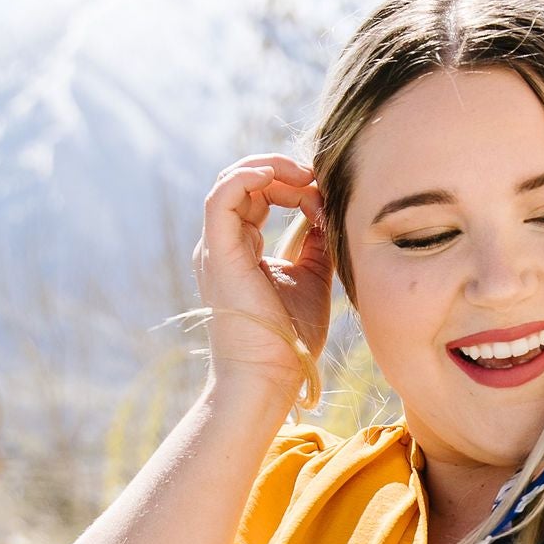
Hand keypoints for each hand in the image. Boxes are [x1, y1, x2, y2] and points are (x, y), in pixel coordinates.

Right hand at [194, 153, 333, 395]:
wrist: (272, 375)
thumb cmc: (291, 337)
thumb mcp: (312, 277)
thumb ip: (315, 244)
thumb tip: (327, 212)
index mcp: (242, 249)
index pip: (261, 197)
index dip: (294, 188)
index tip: (326, 199)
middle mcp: (224, 244)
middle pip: (246, 185)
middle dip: (284, 173)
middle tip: (316, 177)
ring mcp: (217, 247)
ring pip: (232, 183)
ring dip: (270, 169)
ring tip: (303, 174)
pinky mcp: (218, 252)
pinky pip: (222, 197)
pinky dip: (247, 176)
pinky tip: (275, 175)